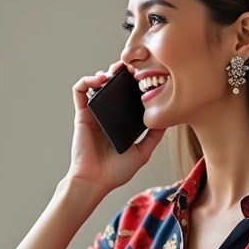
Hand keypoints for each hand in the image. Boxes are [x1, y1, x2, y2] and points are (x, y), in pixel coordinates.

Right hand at [68, 62, 165, 192]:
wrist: (95, 180)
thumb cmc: (116, 171)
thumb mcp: (142, 152)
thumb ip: (154, 136)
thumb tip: (168, 120)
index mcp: (121, 121)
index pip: (128, 96)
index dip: (135, 83)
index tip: (146, 76)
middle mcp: (108, 115)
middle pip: (114, 86)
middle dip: (122, 72)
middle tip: (132, 67)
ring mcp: (94, 113)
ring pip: (97, 83)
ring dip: (106, 72)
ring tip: (116, 71)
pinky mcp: (82, 114)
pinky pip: (80, 90)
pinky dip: (87, 80)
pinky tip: (99, 79)